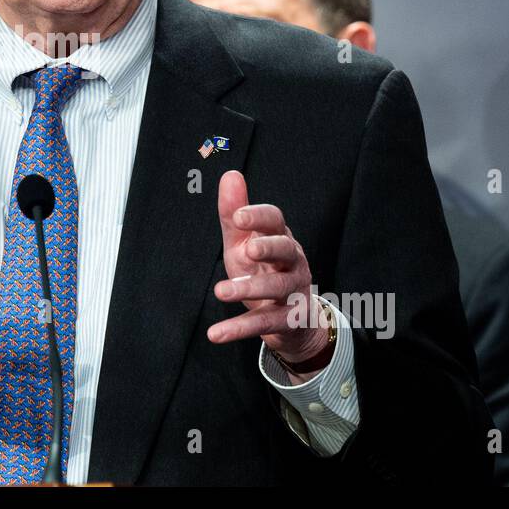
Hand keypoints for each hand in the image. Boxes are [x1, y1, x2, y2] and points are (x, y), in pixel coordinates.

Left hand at [208, 171, 329, 367]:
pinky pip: (264, 323)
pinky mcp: (288, 319)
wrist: (291, 318)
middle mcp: (292, 261)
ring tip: (220, 292)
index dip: (259, 217)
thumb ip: (234, 214)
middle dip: (269, 247)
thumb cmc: (263, 269)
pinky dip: (239, 329)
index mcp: (280, 237)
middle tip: (248, 249)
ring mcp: (293, 291)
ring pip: (276, 287)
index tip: (238, 216)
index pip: (275, 221)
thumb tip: (229, 174)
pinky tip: (215, 334)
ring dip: (248, 289)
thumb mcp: (244, 242)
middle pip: (286, 250)